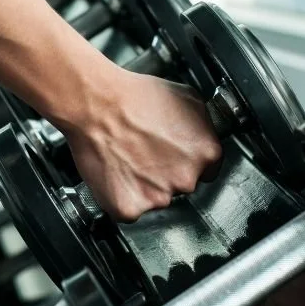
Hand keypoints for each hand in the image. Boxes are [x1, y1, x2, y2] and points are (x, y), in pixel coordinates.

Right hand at [61, 71, 221, 221]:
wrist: (96, 104)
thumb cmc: (134, 97)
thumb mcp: (187, 97)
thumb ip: (202, 126)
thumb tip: (201, 135)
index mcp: (206, 153)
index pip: (208, 169)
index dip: (187, 160)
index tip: (174, 154)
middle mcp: (186, 179)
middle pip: (183, 185)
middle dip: (167, 172)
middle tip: (146, 151)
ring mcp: (158, 197)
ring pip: (156, 199)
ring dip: (145, 185)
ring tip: (128, 157)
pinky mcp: (130, 208)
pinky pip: (129, 209)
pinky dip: (122, 196)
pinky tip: (117, 172)